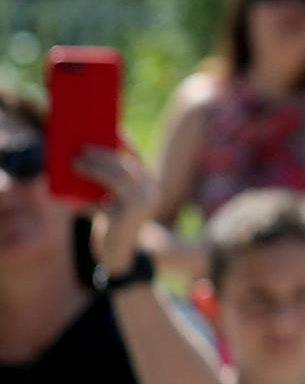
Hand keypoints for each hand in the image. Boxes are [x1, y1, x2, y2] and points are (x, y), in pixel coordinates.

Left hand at [72, 145, 158, 274]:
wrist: (116, 255)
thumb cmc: (108, 222)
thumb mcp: (107, 197)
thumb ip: (102, 180)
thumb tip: (81, 155)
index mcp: (148, 183)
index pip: (134, 155)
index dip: (121, 140)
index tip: (105, 128)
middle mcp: (151, 190)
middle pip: (126, 162)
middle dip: (103, 152)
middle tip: (83, 147)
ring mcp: (143, 202)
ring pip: (119, 174)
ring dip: (96, 164)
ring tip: (76, 161)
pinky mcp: (130, 213)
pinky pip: (110, 189)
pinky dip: (94, 178)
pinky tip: (79, 174)